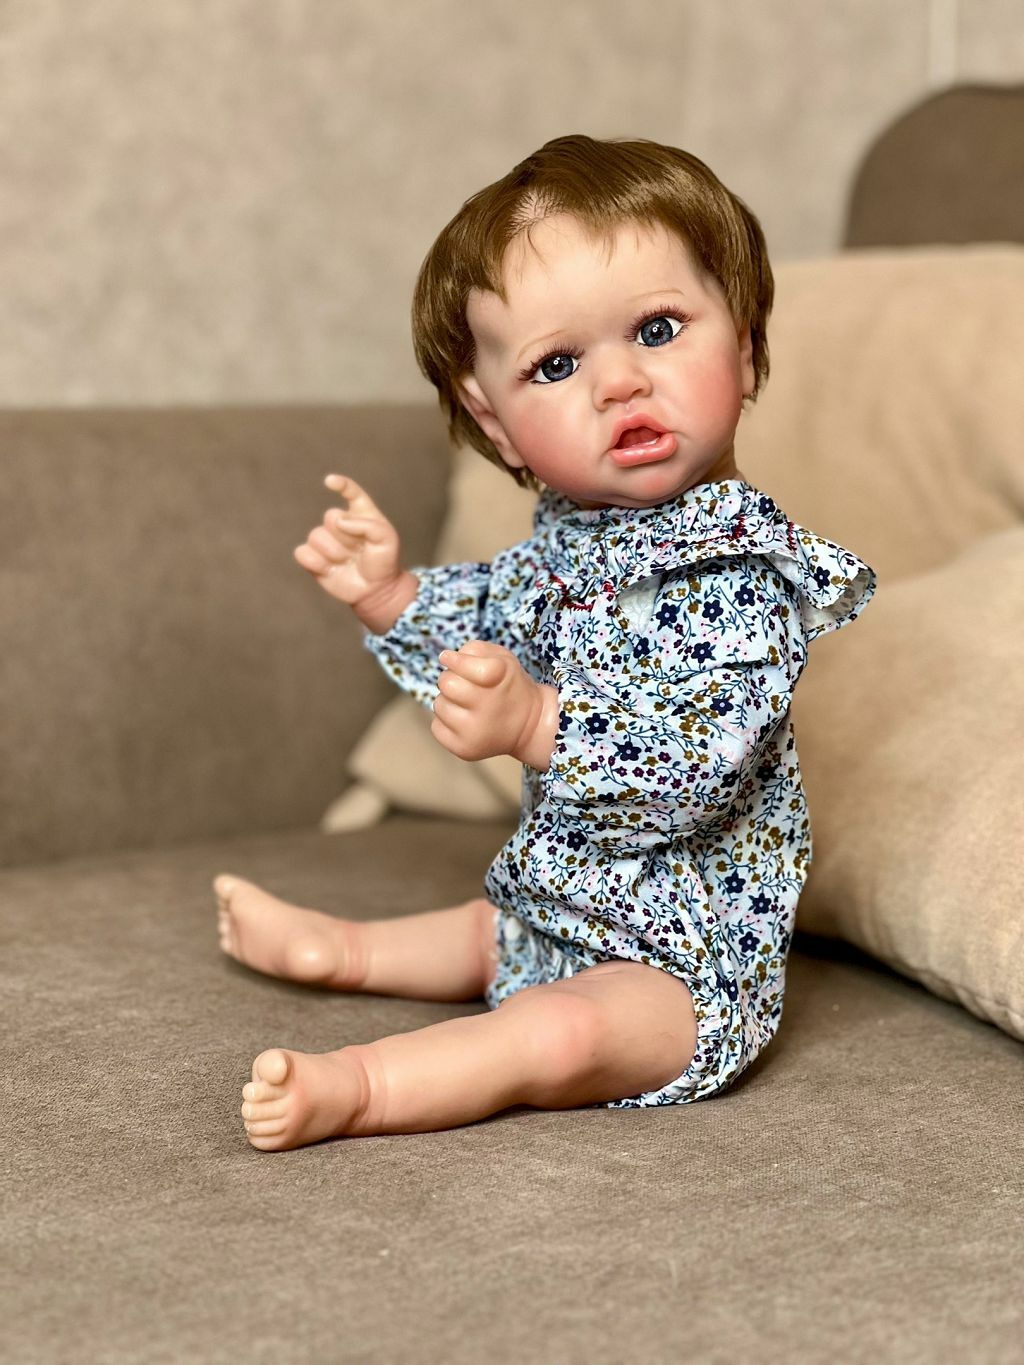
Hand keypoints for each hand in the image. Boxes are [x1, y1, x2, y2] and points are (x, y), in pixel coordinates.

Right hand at [294, 474, 402, 609]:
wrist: (376, 590)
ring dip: (334, 552)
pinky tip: (330, 569)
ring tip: (347, 561)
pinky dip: (315, 562)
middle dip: (345, 535)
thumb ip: (367, 525)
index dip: (341, 485)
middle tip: (358, 550)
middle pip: (330, 517)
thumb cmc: (383, 562)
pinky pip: (302, 553)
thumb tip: (338, 521)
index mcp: (361, 513)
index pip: (351, 493)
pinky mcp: (313, 558)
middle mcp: (341, 523)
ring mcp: (325, 540)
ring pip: (316, 536)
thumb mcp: (387, 539)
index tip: (331, 481)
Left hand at [431, 640, 559, 769]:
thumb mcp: (502, 658)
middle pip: (446, 683)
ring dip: (449, 701)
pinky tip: (464, 721)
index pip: (461, 663)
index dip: (454, 659)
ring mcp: (475, 731)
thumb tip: (446, 658)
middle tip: (466, 685)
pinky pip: (436, 727)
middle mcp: (488, 707)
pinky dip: (446, 722)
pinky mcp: (464, 749)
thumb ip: (475, 649)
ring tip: (468, 705)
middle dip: (452, 679)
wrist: (528, 725)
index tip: (451, 658)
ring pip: (439, 705)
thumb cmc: (508, 686)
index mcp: (499, 678)